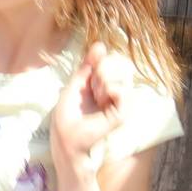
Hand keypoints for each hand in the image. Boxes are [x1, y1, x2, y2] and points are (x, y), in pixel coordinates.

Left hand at [51, 42, 130, 171]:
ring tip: (96, 95)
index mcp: (103, 86)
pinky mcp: (123, 114)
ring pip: (124, 74)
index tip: (93, 65)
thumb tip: (100, 45)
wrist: (68, 146)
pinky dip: (111, 89)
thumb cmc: (67, 120)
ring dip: (104, 80)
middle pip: (121, 63)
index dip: (102, 58)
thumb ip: (86, 67)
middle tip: (92, 85)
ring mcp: (121, 103)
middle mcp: (114, 93)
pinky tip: (103, 99)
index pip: (113, 61)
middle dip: (103, 68)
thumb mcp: (73, 88)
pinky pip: (124, 90)